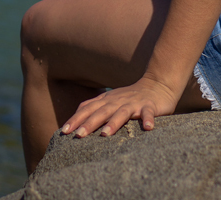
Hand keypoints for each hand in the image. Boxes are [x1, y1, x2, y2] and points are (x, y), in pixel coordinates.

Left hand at [61, 76, 179, 137]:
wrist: (157, 84)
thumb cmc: (130, 97)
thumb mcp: (110, 101)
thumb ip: (95, 108)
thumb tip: (75, 121)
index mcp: (106, 100)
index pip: (88, 109)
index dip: (76, 119)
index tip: (64, 131)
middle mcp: (117, 101)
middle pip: (101, 112)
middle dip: (89, 123)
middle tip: (78, 136)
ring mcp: (133, 103)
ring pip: (121, 113)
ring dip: (113, 123)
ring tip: (105, 134)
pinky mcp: (149, 106)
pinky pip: (148, 113)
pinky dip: (148, 119)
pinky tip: (148, 128)